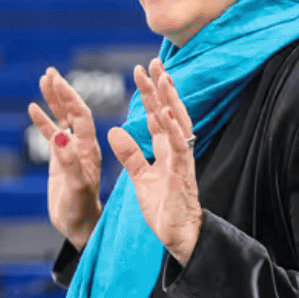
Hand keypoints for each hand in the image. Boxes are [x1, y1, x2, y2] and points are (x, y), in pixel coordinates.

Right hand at [29, 68, 101, 250]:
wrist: (79, 227)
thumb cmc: (81, 211)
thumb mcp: (76, 187)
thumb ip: (68, 162)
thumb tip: (60, 135)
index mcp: (90, 150)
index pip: (81, 116)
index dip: (69, 98)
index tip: (57, 81)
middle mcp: (82, 146)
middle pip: (73, 111)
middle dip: (63, 91)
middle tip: (50, 73)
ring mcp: (71, 151)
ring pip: (63, 119)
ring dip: (55, 100)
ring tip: (45, 80)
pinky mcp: (61, 159)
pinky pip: (52, 133)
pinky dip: (44, 120)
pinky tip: (33, 108)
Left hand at [107, 60, 201, 264]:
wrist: (178, 235)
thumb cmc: (163, 208)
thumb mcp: (140, 178)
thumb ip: (130, 154)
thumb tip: (115, 131)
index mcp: (165, 150)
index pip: (156, 115)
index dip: (148, 94)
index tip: (140, 71)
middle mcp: (176, 150)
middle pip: (168, 112)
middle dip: (160, 88)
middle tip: (153, 62)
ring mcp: (182, 160)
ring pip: (178, 123)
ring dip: (170, 101)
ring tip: (162, 79)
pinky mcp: (183, 174)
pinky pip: (180, 148)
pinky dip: (174, 129)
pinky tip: (167, 113)